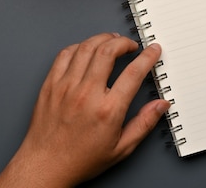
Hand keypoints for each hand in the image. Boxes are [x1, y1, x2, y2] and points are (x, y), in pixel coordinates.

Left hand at [0, 33, 170, 187]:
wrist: (45, 165)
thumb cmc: (80, 159)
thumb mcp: (121, 148)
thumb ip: (144, 123)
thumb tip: (160, 106)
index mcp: (107, 110)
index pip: (133, 73)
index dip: (147, 57)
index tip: (152, 51)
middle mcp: (86, 94)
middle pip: (108, 51)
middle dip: (124, 43)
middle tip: (130, 46)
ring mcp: (65, 87)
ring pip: (86, 48)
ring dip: (103, 39)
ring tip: (111, 42)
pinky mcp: (50, 84)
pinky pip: (65, 54)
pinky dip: (79, 46)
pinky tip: (86, 50)